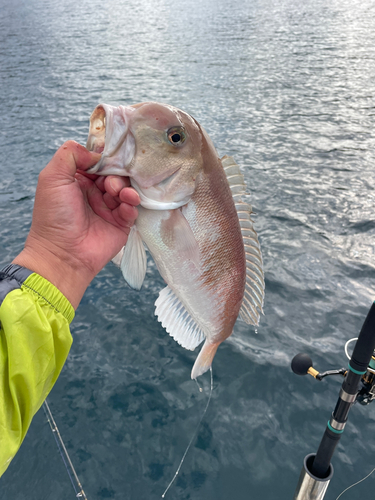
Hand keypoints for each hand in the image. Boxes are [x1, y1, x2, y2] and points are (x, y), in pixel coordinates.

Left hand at [13, 141, 139, 308]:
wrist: (63, 254)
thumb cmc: (54, 216)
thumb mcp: (52, 177)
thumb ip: (70, 155)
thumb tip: (95, 153)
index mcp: (77, 180)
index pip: (98, 161)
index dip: (106, 159)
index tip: (111, 159)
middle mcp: (93, 192)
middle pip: (115, 174)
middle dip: (116, 175)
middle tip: (110, 185)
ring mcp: (108, 208)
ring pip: (126, 189)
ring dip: (125, 189)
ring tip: (119, 195)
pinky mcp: (121, 223)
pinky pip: (132, 209)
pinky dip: (131, 206)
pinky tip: (125, 208)